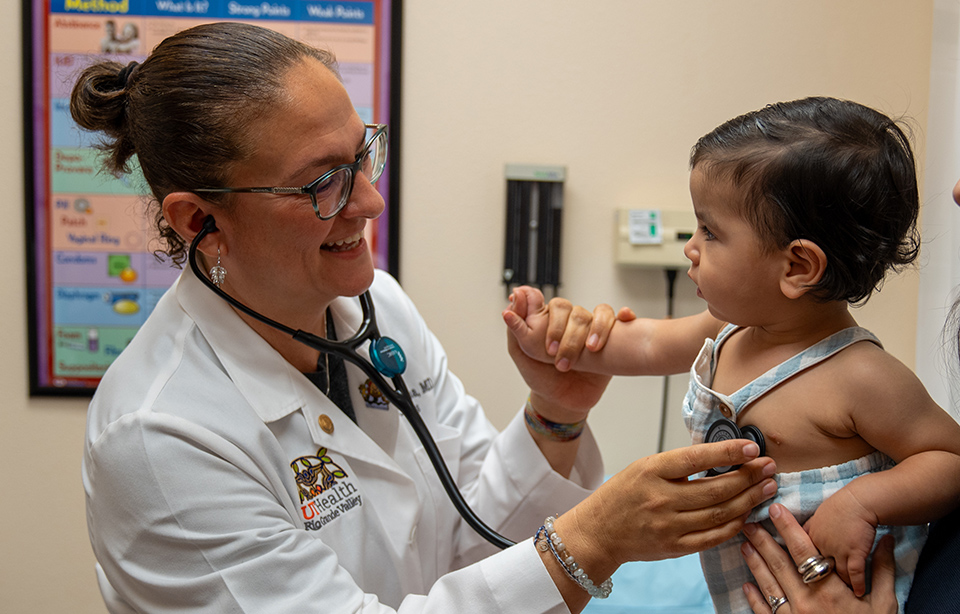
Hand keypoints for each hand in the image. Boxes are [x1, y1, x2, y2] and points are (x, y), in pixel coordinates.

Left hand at [503, 287, 613, 421]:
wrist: (562, 402)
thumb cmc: (540, 377)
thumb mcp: (520, 354)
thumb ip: (516, 329)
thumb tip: (511, 302)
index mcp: (552, 321)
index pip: (554, 304)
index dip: (552, 314)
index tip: (543, 333)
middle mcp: (573, 323)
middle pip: (574, 310)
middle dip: (565, 332)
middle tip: (555, 355)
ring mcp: (592, 331)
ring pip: (599, 314)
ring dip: (594, 330)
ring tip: (589, 351)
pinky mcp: (611, 342)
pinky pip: (622, 322)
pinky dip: (625, 316)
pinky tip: (625, 318)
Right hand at [560, 440, 777, 567]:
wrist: (598, 532)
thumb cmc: (621, 495)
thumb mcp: (643, 468)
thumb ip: (677, 465)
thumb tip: (719, 457)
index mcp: (651, 471)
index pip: (696, 458)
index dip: (728, 453)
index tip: (751, 449)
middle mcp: (660, 499)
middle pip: (716, 488)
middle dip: (749, 477)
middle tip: (769, 468)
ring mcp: (669, 526)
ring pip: (720, 513)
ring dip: (749, 500)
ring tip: (766, 488)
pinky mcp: (675, 547)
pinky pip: (713, 537)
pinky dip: (734, 525)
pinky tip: (747, 514)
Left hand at [741, 503, 897, 613]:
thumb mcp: (884, 604)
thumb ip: (882, 571)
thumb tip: (886, 539)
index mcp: (830, 591)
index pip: (803, 551)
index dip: (788, 529)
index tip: (775, 510)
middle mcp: (808, 602)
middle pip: (779, 565)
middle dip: (762, 542)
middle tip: (748, 524)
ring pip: (769, 585)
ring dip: (755, 564)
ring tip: (744, 546)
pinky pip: (766, 612)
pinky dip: (755, 598)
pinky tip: (746, 585)